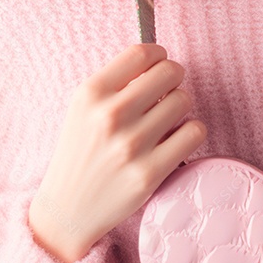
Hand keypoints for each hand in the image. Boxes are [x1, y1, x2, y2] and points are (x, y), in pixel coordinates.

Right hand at [29, 43, 206, 262]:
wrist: (68, 209)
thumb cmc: (82, 153)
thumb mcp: (83, 109)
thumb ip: (116, 83)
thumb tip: (160, 61)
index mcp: (90, 94)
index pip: (141, 53)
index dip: (158, 55)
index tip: (159, 65)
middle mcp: (110, 115)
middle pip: (170, 72)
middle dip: (174, 79)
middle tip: (167, 94)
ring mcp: (131, 144)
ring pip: (184, 101)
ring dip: (180, 108)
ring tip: (165, 122)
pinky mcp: (150, 171)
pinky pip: (194, 132)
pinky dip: (191, 133)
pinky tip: (175, 139)